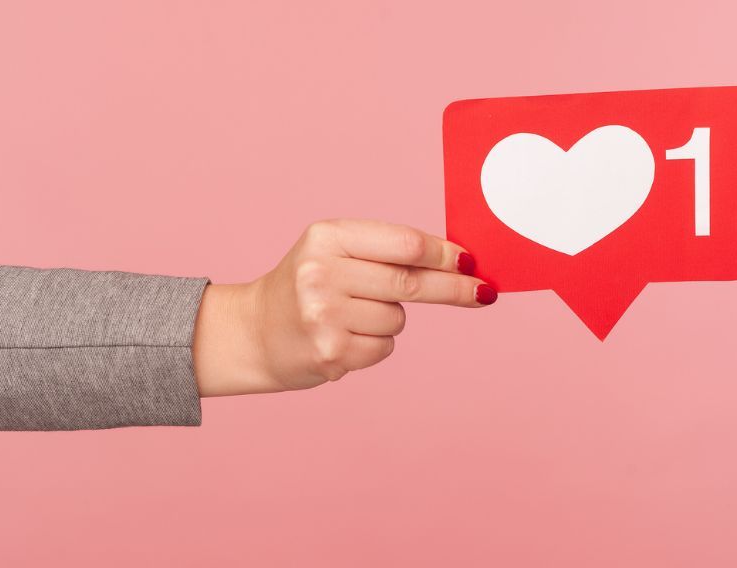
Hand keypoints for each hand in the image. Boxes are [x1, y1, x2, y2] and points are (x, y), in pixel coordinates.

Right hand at [191, 219, 496, 395]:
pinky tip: (343, 338)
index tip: (471, 262)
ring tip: (350, 316)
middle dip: (454, 289)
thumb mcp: (335, 252)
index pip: (403, 244)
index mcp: (327, 237)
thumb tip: (459, 262)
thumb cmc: (306, 286)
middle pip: (410, 282)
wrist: (253, 332)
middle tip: (482, 293)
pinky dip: (374, 345)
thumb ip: (387, 251)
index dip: (444, 255)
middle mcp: (321, 273)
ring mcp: (324, 316)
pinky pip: (383, 348)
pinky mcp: (330, 353)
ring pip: (397, 319)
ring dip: (389, 320)